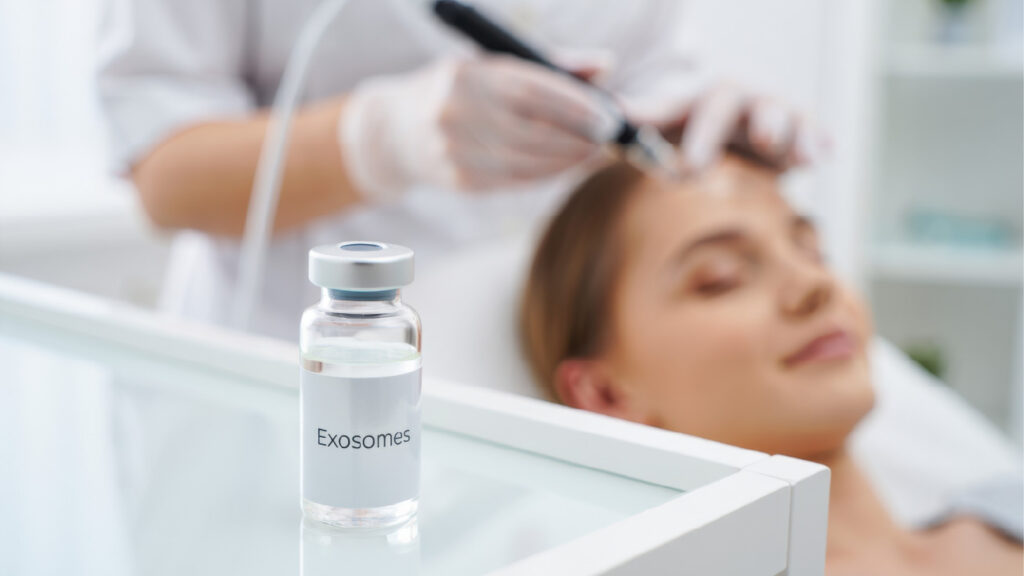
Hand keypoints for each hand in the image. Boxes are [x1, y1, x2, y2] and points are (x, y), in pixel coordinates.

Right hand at [340, 55, 618, 198]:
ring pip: (529, 161)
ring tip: (592, 153)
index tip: (608, 115)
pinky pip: (516, 180)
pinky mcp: (461, 182)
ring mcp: (456, 152)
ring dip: (568, 160)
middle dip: (578, 138)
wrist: (394, 132)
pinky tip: (565, 166)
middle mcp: (457, 112)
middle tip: (608, 139)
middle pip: (534, 131)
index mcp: (466, 74)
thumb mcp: (491, 65)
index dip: (576, 106)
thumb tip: (605, 67)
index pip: (533, 90)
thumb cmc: (458, 90)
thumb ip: (549, 65)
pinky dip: (547, 174)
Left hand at [627, 83, 827, 173]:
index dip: (703, 138)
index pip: (710, 111)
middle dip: (766, 123)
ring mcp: (783, 116)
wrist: (731, 126)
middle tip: (765, 142)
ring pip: (797, 120)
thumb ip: (645, 116)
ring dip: (801, 137)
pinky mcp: (805, 135)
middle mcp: (754, 101)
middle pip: (764, 106)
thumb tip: (612, 111)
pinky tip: (826, 158)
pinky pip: (818, 136)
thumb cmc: (694, 124)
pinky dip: (822, 145)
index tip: (691, 170)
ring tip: (806, 159)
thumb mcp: (670, 119)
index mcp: (717, 97)